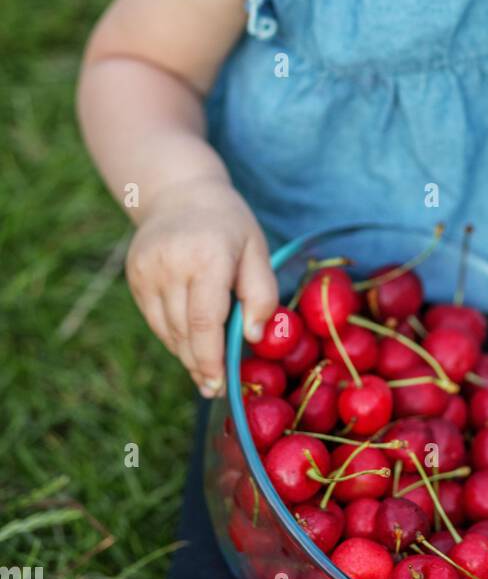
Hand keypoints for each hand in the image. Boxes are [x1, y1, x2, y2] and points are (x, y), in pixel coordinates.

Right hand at [125, 176, 278, 396]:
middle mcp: (171, 263)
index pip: (204, 321)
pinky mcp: (134, 275)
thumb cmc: (229, 225)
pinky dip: (173, 334)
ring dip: (186, 353)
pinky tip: (189, 338)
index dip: (211, 359)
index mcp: (207, 256)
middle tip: (215, 386)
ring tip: (205, 367)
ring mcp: (147, 270)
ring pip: (167, 330)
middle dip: (201, 364)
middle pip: (184, 331)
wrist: (180, 192)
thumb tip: (254, 338)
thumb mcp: (257, 249)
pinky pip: (154, 319)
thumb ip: (262, 293)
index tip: (220, 385)